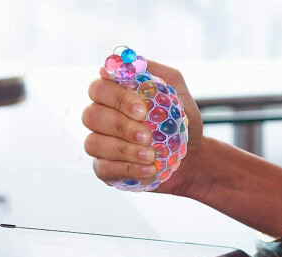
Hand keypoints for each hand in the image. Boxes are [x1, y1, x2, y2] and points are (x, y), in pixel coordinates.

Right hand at [82, 61, 203, 195]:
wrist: (191, 157)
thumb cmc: (180, 122)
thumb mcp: (177, 91)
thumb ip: (156, 73)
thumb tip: (131, 61)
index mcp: (112, 97)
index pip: (99, 88)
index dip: (117, 98)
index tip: (143, 110)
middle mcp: (100, 119)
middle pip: (91, 116)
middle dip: (120, 126)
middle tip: (148, 136)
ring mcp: (99, 145)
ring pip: (93, 143)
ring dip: (123, 150)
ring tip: (151, 155)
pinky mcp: (104, 169)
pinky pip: (103, 169)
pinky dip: (126, 169)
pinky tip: (148, 169)